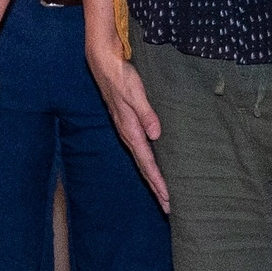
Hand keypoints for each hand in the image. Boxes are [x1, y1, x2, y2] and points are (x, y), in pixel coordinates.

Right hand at [82, 36, 169, 210]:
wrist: (103, 62)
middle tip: (168, 207)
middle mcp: (128, 134)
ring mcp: (128, 130)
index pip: (147, 162)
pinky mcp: (129, 124)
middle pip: (144, 167)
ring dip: (153, 178)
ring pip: (143, 161)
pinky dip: (149, 164)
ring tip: (163, 194)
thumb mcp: (135, 92)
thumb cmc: (121, 75)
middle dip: (156, 188)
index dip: (158, 182)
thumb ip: (146, 112)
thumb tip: (156, 135)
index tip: (168, 199)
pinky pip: (141, 150)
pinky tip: (155, 166)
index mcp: (130, 130)